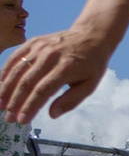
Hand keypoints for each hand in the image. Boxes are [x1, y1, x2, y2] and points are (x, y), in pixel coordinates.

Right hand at [0, 16, 117, 122]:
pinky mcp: (33, 42)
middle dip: (15, 102)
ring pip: (17, 70)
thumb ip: (71, 100)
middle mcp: (50, 57)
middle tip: (8, 117)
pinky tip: (1, 85)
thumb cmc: (91, 64)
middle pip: (27, 82)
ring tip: (0, 105)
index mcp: (66, 68)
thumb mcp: (90, 84)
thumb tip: (52, 114)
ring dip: (6, 89)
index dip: (30, 106)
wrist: (91, 35)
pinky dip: (5, 71)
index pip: (43, 90)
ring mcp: (40, 48)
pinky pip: (15, 57)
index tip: (21, 120)